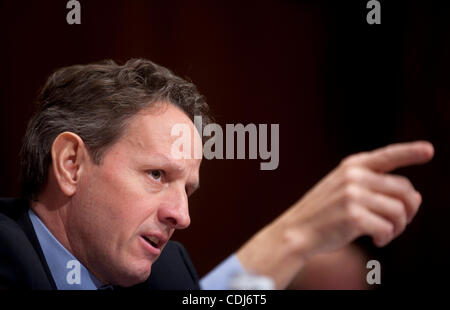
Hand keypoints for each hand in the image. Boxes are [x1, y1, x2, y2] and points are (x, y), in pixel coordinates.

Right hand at [236, 141, 433, 288]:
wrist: (297, 231)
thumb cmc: (324, 213)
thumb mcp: (344, 190)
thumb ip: (377, 188)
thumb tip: (417, 198)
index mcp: (351, 166)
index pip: (387, 156)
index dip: (410, 152)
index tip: (429, 150)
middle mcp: (354, 176)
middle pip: (405, 190)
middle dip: (408, 211)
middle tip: (397, 224)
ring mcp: (352, 195)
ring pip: (399, 211)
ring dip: (398, 227)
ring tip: (385, 234)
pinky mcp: (353, 216)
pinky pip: (387, 228)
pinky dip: (386, 238)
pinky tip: (376, 241)